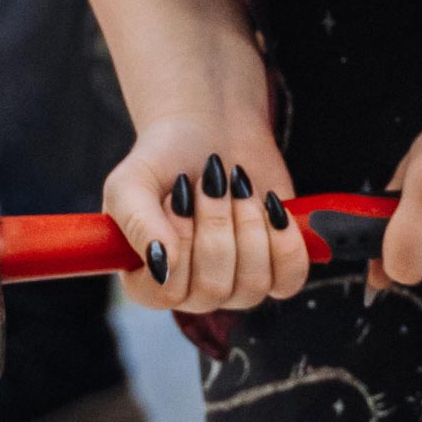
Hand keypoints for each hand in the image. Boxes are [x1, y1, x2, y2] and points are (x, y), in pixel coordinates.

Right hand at [104, 112, 310, 312]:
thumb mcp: (131, 182)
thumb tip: (163, 268)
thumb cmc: (164, 159)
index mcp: (147, 281)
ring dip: (249, 225)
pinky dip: (285, 240)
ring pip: (253, 285)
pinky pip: (290, 279)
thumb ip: (136, 224)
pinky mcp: (275, 268)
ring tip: (238, 186)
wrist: (211, 128)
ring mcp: (235, 284)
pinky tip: (272, 205)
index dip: (179, 242)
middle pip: (213, 289)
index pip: (167, 294)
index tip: (179, 197)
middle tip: (212, 182)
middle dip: (216, 224)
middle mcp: (192, 291)